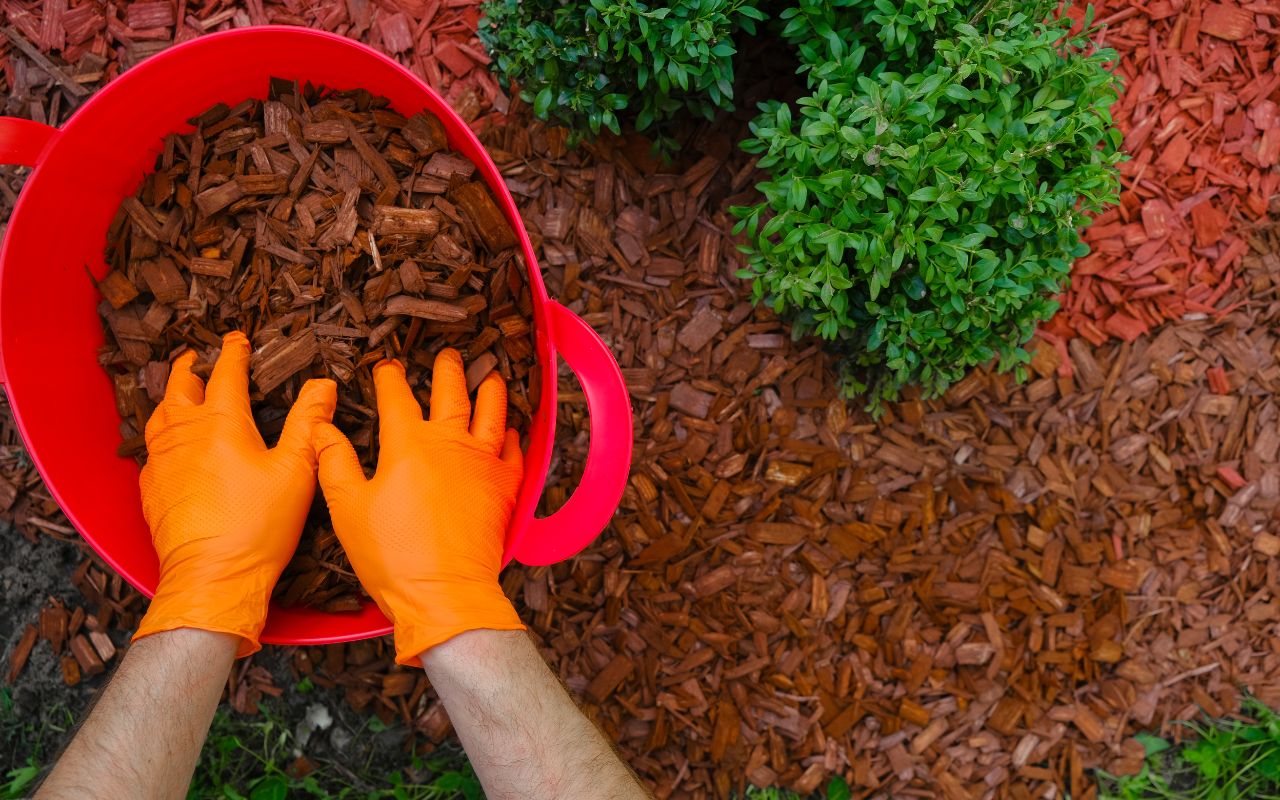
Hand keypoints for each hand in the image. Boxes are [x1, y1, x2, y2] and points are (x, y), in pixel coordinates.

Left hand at [134, 331, 335, 655]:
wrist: (212, 576)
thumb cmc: (257, 527)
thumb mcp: (296, 472)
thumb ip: (310, 424)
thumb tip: (323, 385)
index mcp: (222, 423)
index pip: (227, 374)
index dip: (234, 352)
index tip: (239, 339)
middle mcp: (185, 434)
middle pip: (181, 386)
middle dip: (191, 366)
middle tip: (199, 356)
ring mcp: (163, 461)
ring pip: (160, 414)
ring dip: (171, 396)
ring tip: (181, 391)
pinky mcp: (152, 488)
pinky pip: (152, 448)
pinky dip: (162, 432)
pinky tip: (171, 443)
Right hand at [313, 348, 523, 663]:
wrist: (444, 592)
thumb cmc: (392, 555)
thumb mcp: (347, 507)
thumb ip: (335, 462)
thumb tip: (322, 429)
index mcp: (408, 443)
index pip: (397, 398)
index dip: (390, 379)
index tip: (387, 367)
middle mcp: (450, 443)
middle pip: (452, 393)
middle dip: (448, 370)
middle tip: (450, 355)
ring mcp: (483, 463)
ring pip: (492, 413)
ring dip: (491, 391)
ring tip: (492, 376)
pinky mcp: (505, 487)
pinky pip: (514, 451)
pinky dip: (513, 436)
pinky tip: (512, 431)